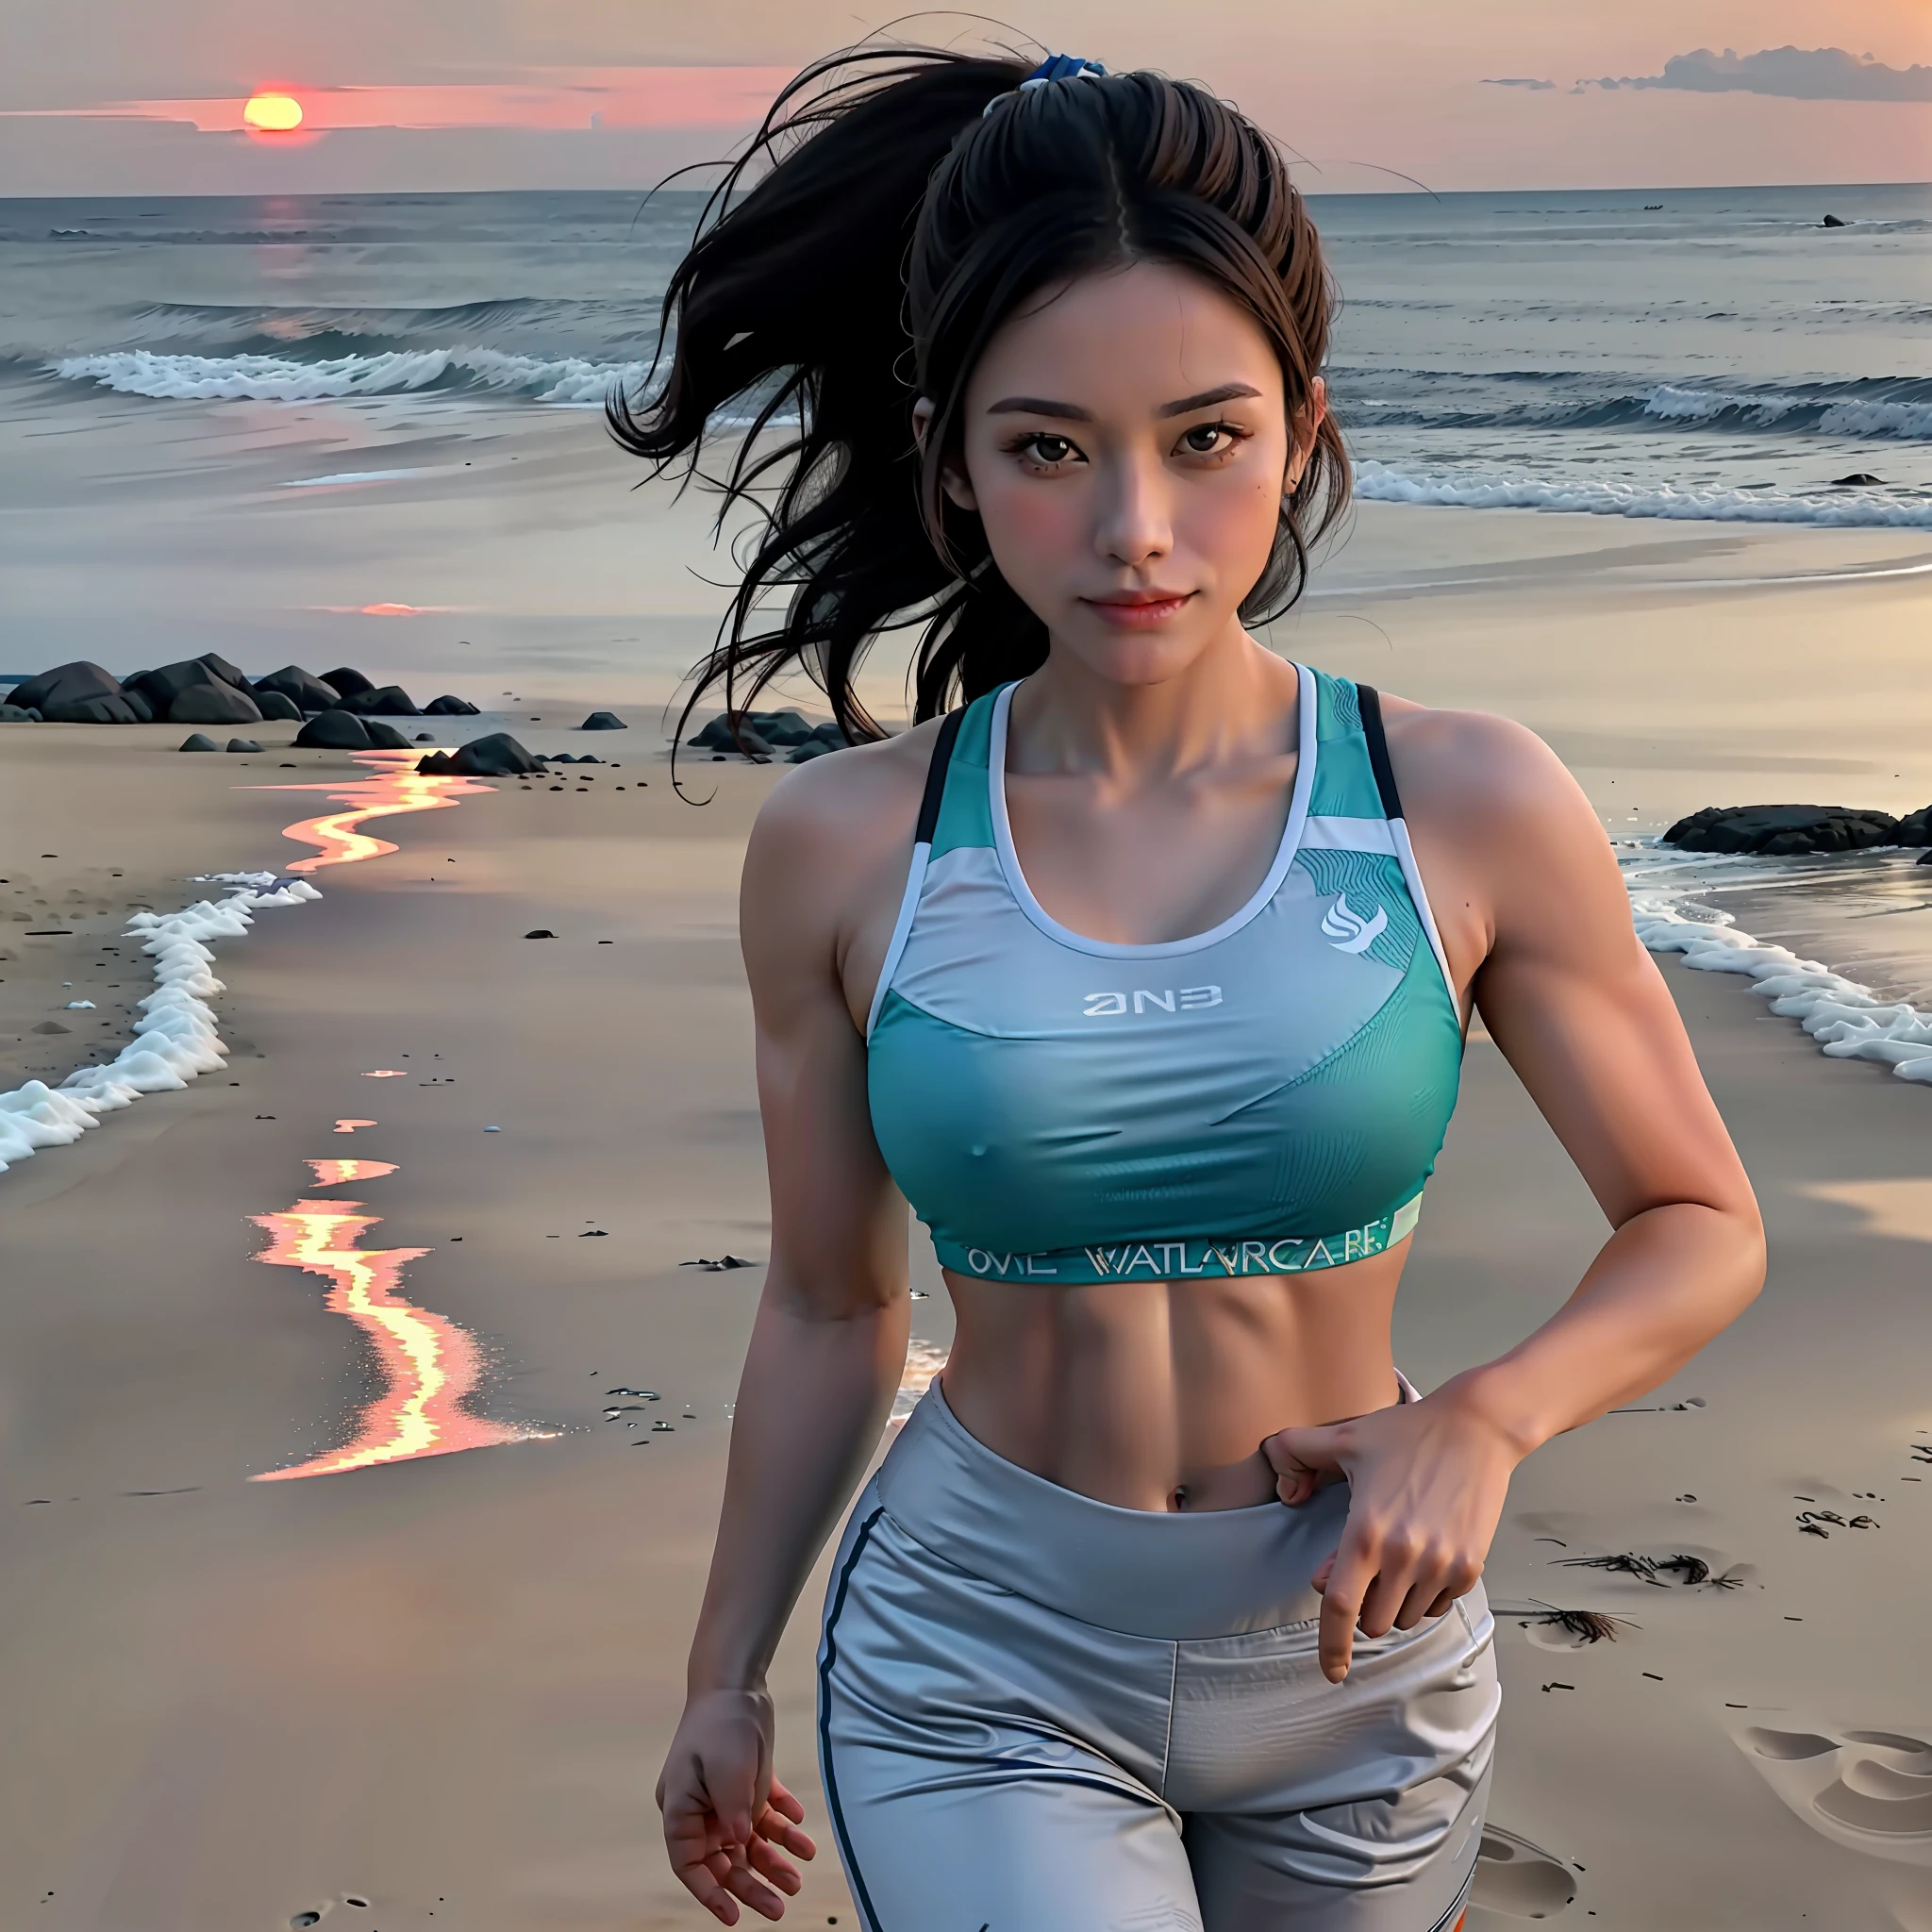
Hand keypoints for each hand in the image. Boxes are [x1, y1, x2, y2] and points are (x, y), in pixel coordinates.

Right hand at [659, 1686, 816, 1923]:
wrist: (736, 1682)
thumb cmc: (720, 1723)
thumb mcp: (725, 1768)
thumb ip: (733, 1810)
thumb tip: (740, 1844)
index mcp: (681, 1809)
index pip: (689, 1865)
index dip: (709, 1893)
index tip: (732, 1916)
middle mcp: (701, 1810)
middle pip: (724, 1860)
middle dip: (752, 1884)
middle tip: (781, 1905)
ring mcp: (725, 1798)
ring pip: (748, 1842)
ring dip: (773, 1858)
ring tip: (800, 1874)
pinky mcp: (747, 1784)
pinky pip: (765, 1815)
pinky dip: (783, 1824)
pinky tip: (799, 1826)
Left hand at [1262, 1381, 1521, 1684]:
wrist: (1477, 1428)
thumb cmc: (1409, 1432)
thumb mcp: (1345, 1437)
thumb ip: (1297, 1454)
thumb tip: (1283, 1489)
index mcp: (1366, 1530)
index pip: (1340, 1607)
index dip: (1330, 1646)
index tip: (1330, 1671)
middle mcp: (1404, 1555)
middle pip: (1372, 1621)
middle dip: (1361, 1608)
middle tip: (1363, 1572)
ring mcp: (1441, 1564)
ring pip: (1406, 1618)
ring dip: (1393, 1603)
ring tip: (1394, 1560)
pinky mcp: (1469, 1566)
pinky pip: (1437, 1605)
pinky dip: (1424, 1596)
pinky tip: (1421, 1560)